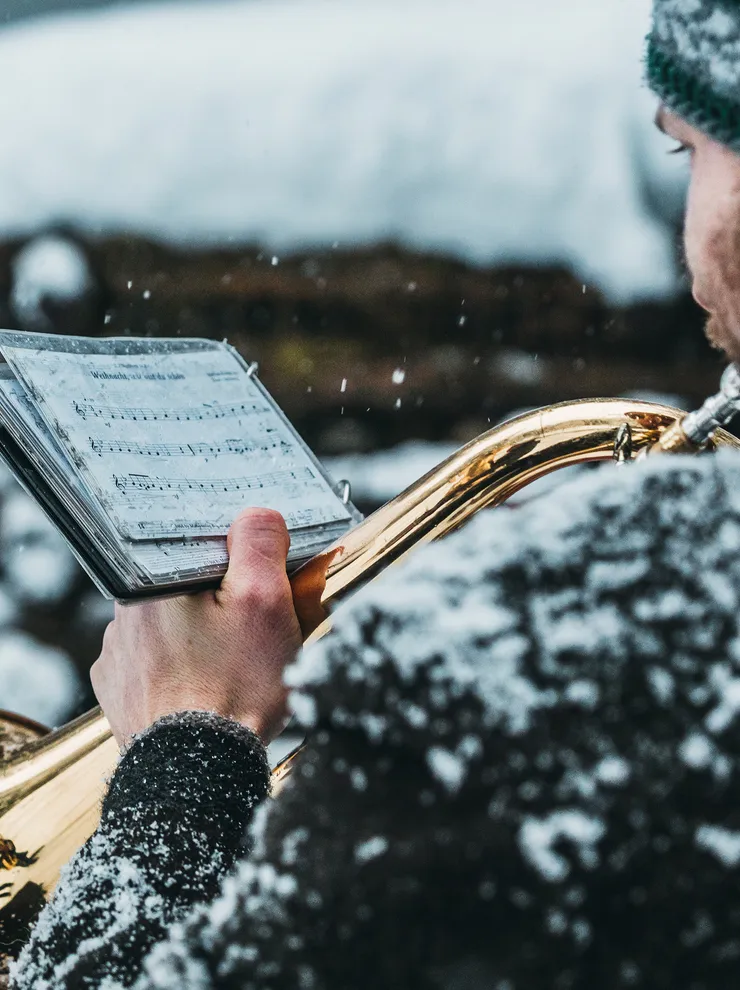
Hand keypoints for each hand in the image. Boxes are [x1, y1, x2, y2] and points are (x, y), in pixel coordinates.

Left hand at [91, 508, 302, 746]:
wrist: (195, 778)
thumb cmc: (232, 690)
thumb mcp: (263, 603)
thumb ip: (259, 545)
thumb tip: (255, 514)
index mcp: (151, 584)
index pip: (197, 548)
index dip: (236, 558)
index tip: (261, 577)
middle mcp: (123, 616)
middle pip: (186, 587)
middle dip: (222, 600)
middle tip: (257, 626)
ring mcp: (117, 658)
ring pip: (172, 626)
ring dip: (201, 636)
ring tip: (236, 665)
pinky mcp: (121, 694)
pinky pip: (157, 664)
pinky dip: (183, 669)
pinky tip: (210, 686)